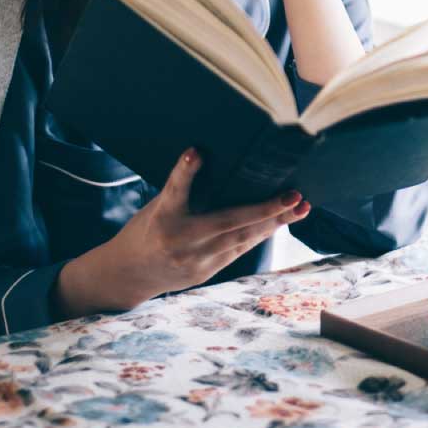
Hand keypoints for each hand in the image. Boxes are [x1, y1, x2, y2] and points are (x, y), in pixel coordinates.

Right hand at [53, 149, 310, 316]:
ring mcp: (195, 261)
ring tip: (300, 209)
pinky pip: (239, 250)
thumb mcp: (156, 206)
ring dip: (273, 224)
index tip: (196, 152)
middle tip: (294, 196)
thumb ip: (182, 191)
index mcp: (161, 217)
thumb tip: (210, 162)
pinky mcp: (205, 273)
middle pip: (226, 223)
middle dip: (264, 210)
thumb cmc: (145, 231)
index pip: (174, 191)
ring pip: (241, 241)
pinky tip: (280, 222)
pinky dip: (260, 234)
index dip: (185, 171)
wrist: (127, 275)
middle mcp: (180, 241)